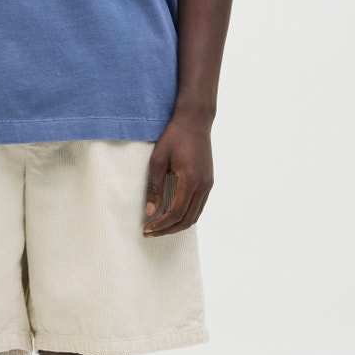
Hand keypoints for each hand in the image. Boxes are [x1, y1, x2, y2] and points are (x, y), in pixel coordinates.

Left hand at [143, 111, 212, 235]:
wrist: (195, 121)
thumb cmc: (174, 137)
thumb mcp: (157, 160)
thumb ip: (154, 187)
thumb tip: (150, 211)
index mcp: (190, 180)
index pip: (176, 213)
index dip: (160, 225)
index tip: (146, 229)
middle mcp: (203, 185)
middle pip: (187, 219)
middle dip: (168, 230)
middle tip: (150, 233)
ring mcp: (208, 184)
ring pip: (195, 215)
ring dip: (177, 225)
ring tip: (160, 227)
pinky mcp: (209, 181)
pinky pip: (199, 206)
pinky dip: (186, 216)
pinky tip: (172, 215)